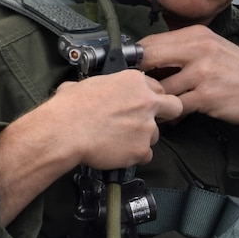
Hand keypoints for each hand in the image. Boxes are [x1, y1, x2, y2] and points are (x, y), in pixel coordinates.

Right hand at [0, 71, 180, 223]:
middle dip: (165, 114)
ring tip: (118, 141)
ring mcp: (147, 127)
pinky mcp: (142, 149)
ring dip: (141, 138)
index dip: (148, 97)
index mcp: (134, 81)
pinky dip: (133, 156)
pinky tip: (117, 153)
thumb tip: (90, 90)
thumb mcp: (86, 84)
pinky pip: (145, 155)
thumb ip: (102, 87)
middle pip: (173, 107)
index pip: (156, 88)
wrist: (65, 131)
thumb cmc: (69, 107)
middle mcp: (147, 101)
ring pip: (154, 135)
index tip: (139, 105)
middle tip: (146, 122)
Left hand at [137, 27, 238, 128]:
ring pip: (161, 87)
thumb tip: (152, 57)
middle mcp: (199, 49)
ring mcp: (203, 73)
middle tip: (135, 90)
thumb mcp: (214, 48)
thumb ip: (185, 49)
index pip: (152, 41)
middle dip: (138, 77)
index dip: (136, 57)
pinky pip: (176, 106)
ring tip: (157, 107)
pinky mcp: (207, 96)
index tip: (130, 70)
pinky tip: (174, 116)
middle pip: (150, 59)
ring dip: (156, 100)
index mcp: (197, 35)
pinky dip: (172, 113)